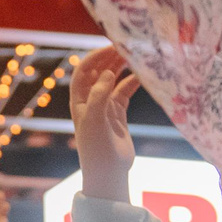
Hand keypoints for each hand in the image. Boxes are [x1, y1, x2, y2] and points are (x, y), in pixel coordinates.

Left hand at [69, 47, 142, 201]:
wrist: (108, 174)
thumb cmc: (96, 150)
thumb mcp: (95, 121)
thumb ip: (99, 95)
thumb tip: (107, 72)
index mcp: (79, 101)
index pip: (83, 71)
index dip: (94, 57)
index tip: (110, 46)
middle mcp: (90, 101)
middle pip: (98, 72)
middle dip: (109, 57)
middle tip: (126, 46)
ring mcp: (104, 107)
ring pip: (112, 80)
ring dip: (121, 67)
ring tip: (134, 55)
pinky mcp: (118, 115)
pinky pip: (124, 92)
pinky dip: (132, 83)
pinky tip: (142, 76)